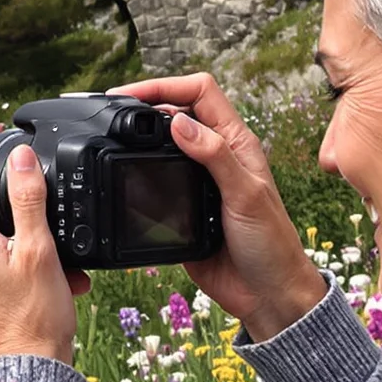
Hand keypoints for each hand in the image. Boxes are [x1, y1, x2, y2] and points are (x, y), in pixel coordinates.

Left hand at [0, 123, 89, 362]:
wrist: (28, 369)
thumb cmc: (34, 317)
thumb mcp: (39, 248)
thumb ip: (27, 197)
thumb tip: (20, 156)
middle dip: (2, 185)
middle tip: (32, 181)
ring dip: (17, 225)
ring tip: (54, 242)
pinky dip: (15, 249)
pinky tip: (48, 267)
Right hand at [110, 75, 325, 340]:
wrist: (266, 295)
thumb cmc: (271, 245)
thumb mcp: (245, 195)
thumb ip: (214, 156)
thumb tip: (179, 123)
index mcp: (236, 142)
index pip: (200, 92)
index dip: (165, 86)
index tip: (131, 94)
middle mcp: (216, 155)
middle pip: (176, 110)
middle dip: (145, 103)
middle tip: (110, 110)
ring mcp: (197, 179)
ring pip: (162, 142)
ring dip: (139, 135)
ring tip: (110, 134)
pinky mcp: (182, 205)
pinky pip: (156, 178)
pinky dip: (138, 169)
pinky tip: (123, 172)